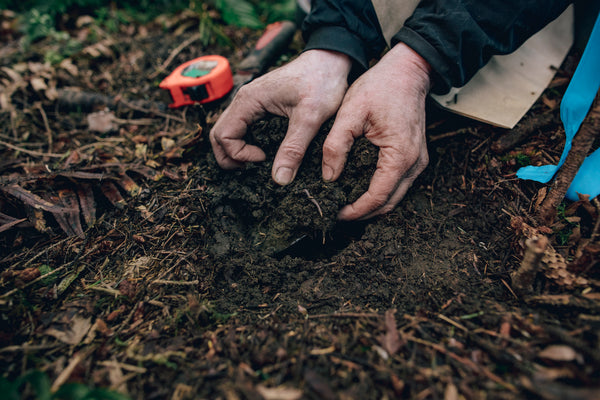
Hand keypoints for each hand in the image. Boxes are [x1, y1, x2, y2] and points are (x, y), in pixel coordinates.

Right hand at [209, 49, 351, 184]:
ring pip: (227, 131)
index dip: (239, 154)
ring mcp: (250, 101)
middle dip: (230, 157)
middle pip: (218, 135)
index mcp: (249, 100)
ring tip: (257, 163)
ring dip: (235, 151)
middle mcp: (244, 99)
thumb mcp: (310, 118)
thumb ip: (294, 148)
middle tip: (253, 168)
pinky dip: (244, 142)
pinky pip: (240, 127)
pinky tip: (263, 151)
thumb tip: (280, 179)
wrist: (330, 60)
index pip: (223, 135)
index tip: (265, 159)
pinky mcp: (259, 104)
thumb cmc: (321, 82)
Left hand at [321, 43, 431, 219]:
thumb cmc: (380, 87)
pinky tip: (360, 190)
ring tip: (347, 205)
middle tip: (338, 214)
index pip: (377, 197)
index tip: (336, 214)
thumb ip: (336, 146)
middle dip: (363, 213)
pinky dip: (381, 193)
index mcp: (400, 155)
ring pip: (395, 196)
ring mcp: (418, 161)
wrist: (407, 70)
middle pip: (389, 203)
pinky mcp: (415, 157)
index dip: (356, 210)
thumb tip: (329, 177)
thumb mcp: (350, 112)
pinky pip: (399, 184)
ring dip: (372, 205)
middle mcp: (415, 163)